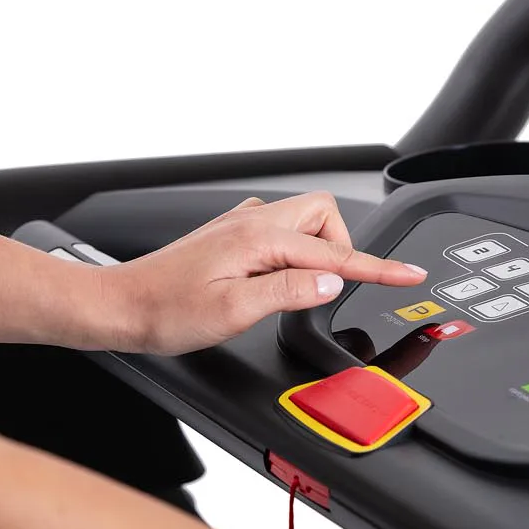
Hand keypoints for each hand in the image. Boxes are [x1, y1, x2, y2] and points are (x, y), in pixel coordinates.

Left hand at [101, 193, 426, 354]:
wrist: (120, 307)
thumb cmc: (165, 311)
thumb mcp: (234, 310)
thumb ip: (290, 291)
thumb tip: (333, 280)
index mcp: (258, 238)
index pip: (335, 253)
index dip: (378, 267)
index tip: (409, 275)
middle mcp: (251, 223)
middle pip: (325, 216)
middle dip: (344, 246)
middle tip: (342, 286)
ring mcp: (240, 226)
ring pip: (303, 222)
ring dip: (318, 249)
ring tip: (306, 288)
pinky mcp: (231, 238)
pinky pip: (281, 232)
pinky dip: (295, 253)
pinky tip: (280, 279)